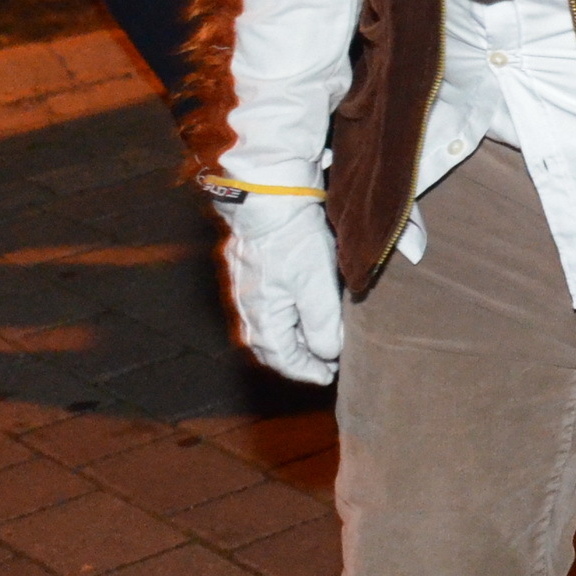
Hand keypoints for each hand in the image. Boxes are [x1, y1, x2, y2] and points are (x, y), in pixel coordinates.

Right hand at [217, 197, 341, 384]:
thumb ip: (322, 325)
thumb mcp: (317, 287)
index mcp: (263, 318)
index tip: (328, 375)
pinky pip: (266, 307)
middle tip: (324, 362)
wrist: (270, 201)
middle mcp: (248, 308)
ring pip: (268, 327)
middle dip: (298, 359)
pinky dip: (286, 318)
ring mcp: (246, 289)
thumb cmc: (294, 243)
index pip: (282, 358)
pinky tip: (302, 309)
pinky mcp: (251, 271)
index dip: (306, 371)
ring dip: (293, 339)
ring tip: (318, 339)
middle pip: (271, 347)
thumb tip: (326, 352)